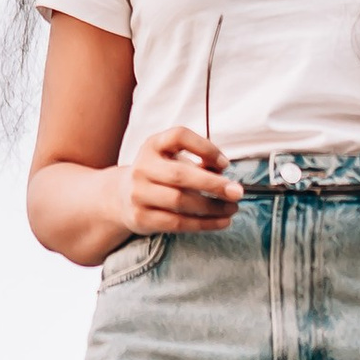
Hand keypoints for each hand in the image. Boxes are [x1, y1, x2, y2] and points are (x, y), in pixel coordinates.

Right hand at [121, 124, 236, 231]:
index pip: (179, 136)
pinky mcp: (142, 218)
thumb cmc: (160, 175)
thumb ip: (199, 162)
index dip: (205, 147)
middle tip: (237, 192)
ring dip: (212, 208)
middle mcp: (142, 167)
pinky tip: (221, 222)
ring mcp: (139, 194)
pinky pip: (177, 223)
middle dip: (213, 184)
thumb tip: (226, 175)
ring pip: (180, 202)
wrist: (122, 197)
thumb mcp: (173, 159)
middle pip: (180, 175)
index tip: (225, 164)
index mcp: (153, 145)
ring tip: (232, 209)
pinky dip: (203, 224)